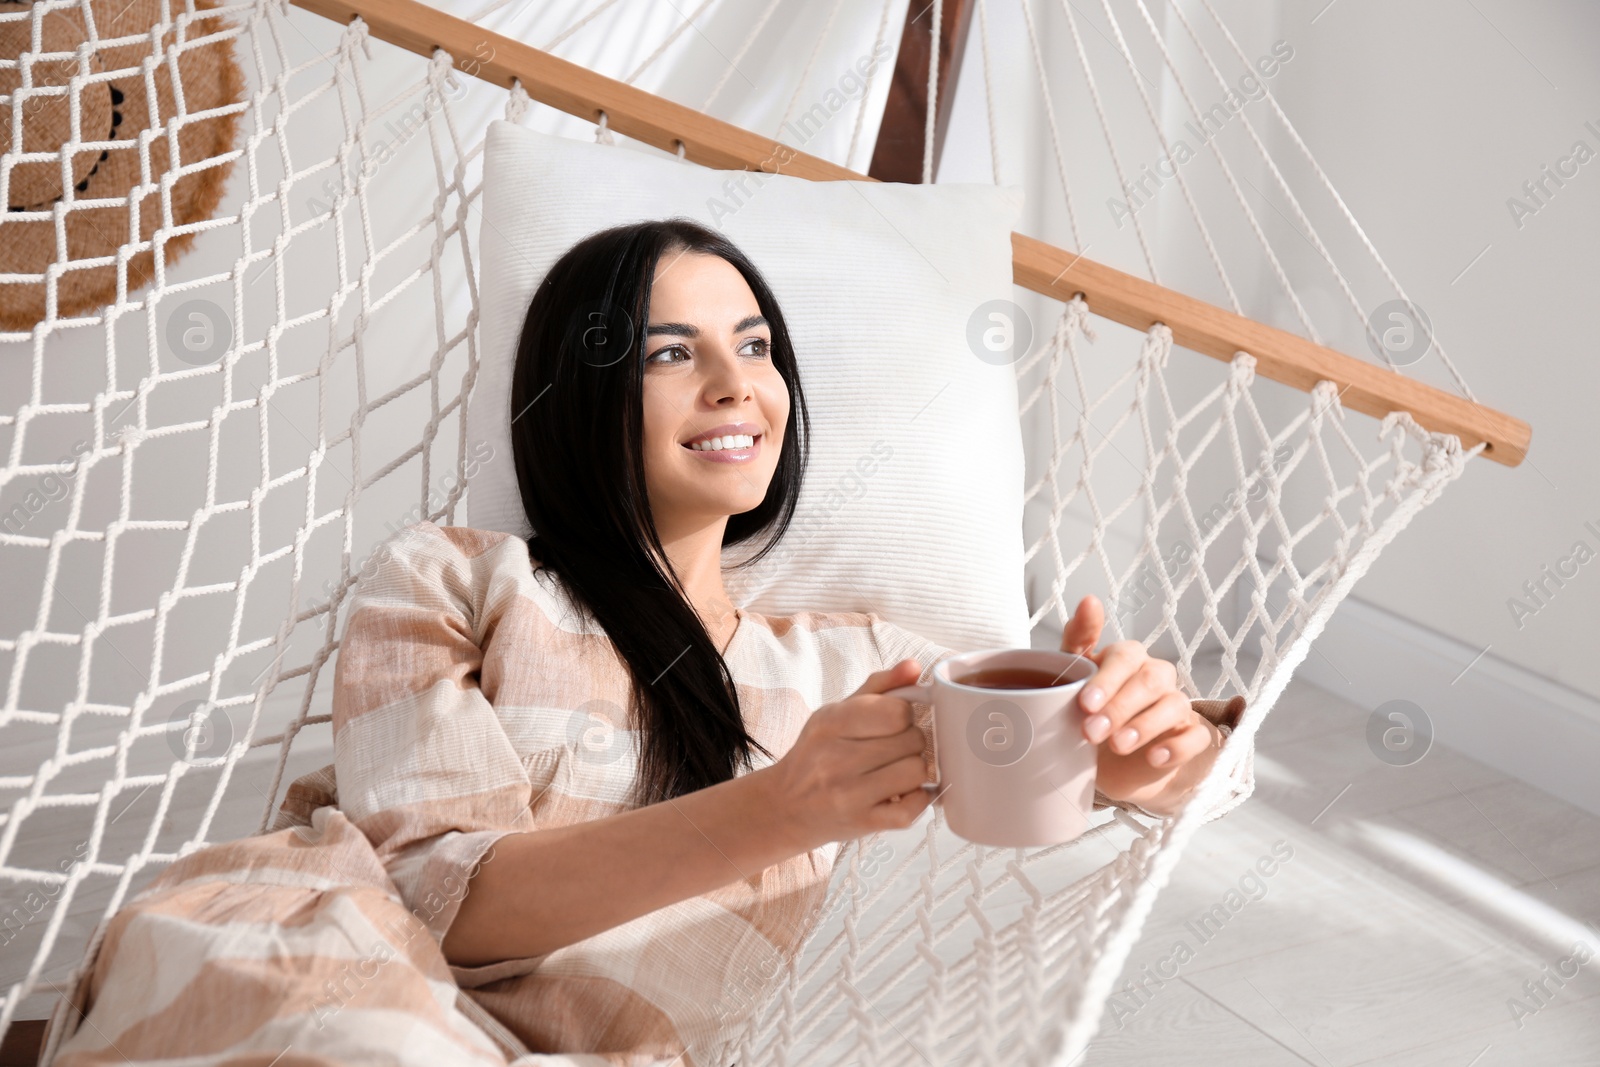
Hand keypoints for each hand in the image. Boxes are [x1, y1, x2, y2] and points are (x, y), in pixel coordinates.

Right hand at [761, 659, 933, 851]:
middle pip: (913, 740)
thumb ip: (879, 687)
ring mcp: (849, 795)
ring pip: (916, 771)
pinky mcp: (862, 823)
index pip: (897, 712)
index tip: (892, 723)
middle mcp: (835, 759)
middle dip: (910, 742)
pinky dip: (917, 800)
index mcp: (830, 723)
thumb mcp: (837, 713)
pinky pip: (913, 808)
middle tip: (892, 750)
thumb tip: (915, 666)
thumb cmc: (817, 755)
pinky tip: (901, 794)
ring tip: (895, 771)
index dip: (904, 716)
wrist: (785, 808)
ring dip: (914, 771)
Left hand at [1061, 596, 1220, 815]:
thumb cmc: (1092, 712)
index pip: (1125, 657)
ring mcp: (1177, 706)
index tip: (1084, 703)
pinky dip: (1176, 747)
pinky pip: (1196, 736)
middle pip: (1149, 680)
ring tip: (1117, 745)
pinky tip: (1154, 757)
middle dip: (1119, 707)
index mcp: (1129, 659)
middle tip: (1091, 732)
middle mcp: (1156, 676)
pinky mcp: (1191, 736)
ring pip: (1174, 705)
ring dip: (1144, 725)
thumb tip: (1089, 600)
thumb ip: (1078, 640)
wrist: (1111, 763)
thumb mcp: (1073, 678)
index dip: (1106, 679)